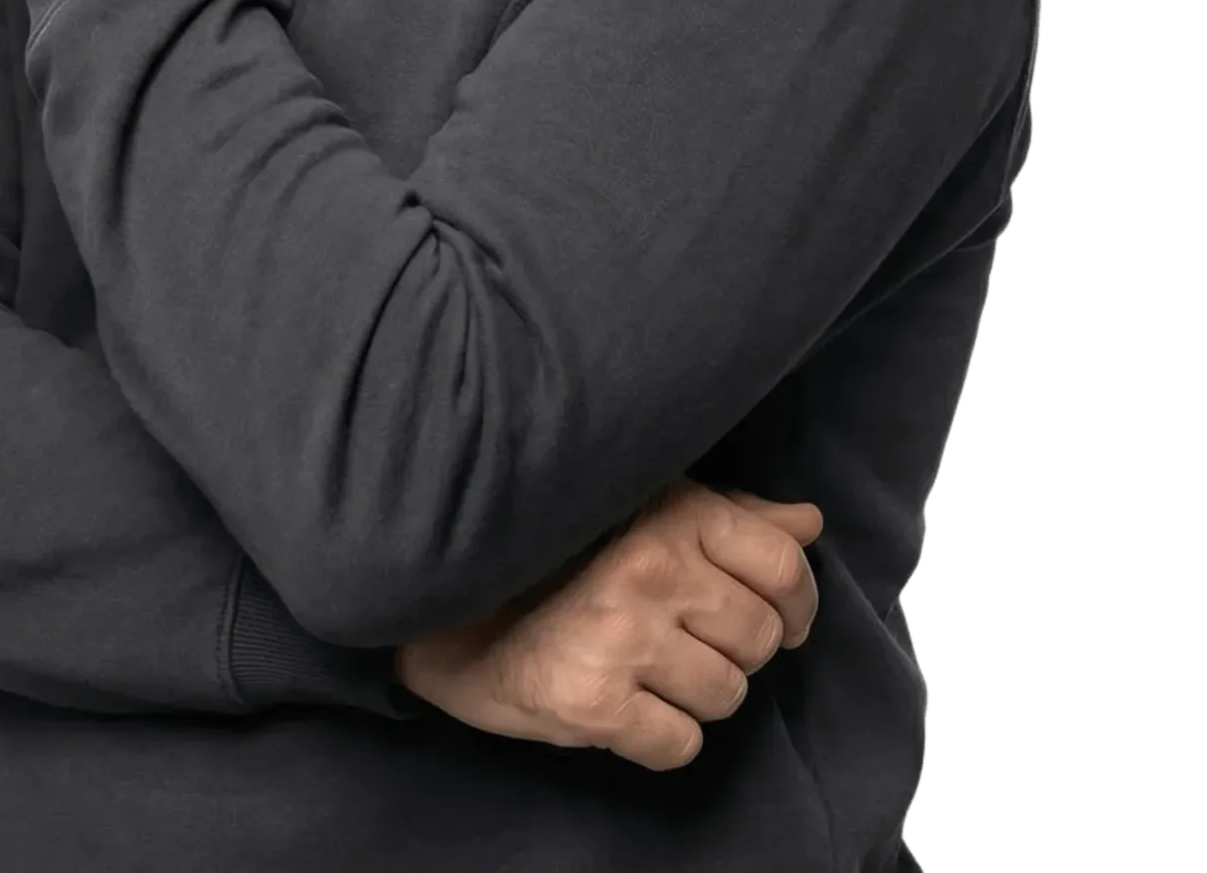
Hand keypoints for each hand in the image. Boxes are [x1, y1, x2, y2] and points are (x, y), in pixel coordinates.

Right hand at [394, 478, 822, 771]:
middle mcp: (653, 566)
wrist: (450, 613)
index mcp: (671, 511)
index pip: (782, 564)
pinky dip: (659, 737)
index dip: (795, 603)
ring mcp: (623, 636)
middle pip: (759, 638)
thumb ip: (731, 518)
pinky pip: (680, 744)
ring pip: (726, 696)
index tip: (778, 619)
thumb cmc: (556, 559)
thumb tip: (807, 521)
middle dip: (733, 651)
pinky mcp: (595, 702)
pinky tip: (621, 704)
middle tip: (682, 641)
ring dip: (695, 696)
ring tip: (644, 668)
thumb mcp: (644, 515)